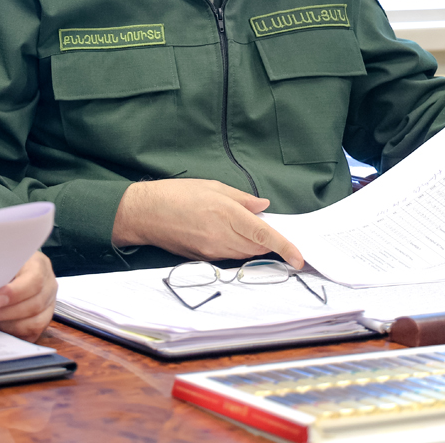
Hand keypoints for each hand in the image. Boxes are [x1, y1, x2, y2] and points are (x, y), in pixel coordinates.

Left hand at [0, 252, 55, 341]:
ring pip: (35, 323)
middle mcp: (49, 286)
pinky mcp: (43, 321)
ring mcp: (49, 305)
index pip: (34, 281)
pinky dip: (12, 334)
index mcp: (39, 265)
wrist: (15, 269)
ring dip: (6, 326)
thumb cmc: (5, 264)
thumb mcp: (2, 260)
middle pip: (34, 305)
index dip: (14, 293)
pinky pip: (32, 334)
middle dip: (4, 313)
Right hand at [112, 179, 302, 268]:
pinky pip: (230, 257)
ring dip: (254, 246)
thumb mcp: (211, 186)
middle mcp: (221, 236)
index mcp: (226, 214)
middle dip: (269, 242)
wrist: (144, 213)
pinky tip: (230, 236)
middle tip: (267, 227)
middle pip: (258, 248)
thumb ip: (241, 198)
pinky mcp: (204, 258)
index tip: (299, 258)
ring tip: (246, 229)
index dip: (285, 248)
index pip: (264, 235)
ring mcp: (212, 251)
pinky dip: (238, 249)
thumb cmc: (175, 194)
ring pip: (245, 254)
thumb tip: (263, 207)